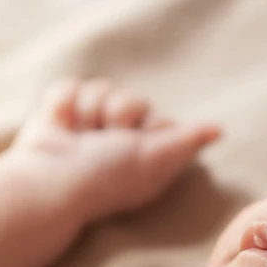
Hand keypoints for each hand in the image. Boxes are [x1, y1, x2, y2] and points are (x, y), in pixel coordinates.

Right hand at [10, 78, 220, 219]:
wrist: (48, 180)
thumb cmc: (104, 177)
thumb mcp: (154, 159)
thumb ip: (185, 142)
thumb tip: (218, 130)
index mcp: (146, 156)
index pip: (164, 121)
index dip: (152, 127)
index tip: (138, 145)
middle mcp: (120, 141)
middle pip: (134, 99)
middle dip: (118, 115)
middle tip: (104, 143)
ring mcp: (89, 126)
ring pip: (104, 88)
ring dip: (90, 111)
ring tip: (78, 138)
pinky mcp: (61, 113)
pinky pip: (71, 85)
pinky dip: (63, 104)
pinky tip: (60, 126)